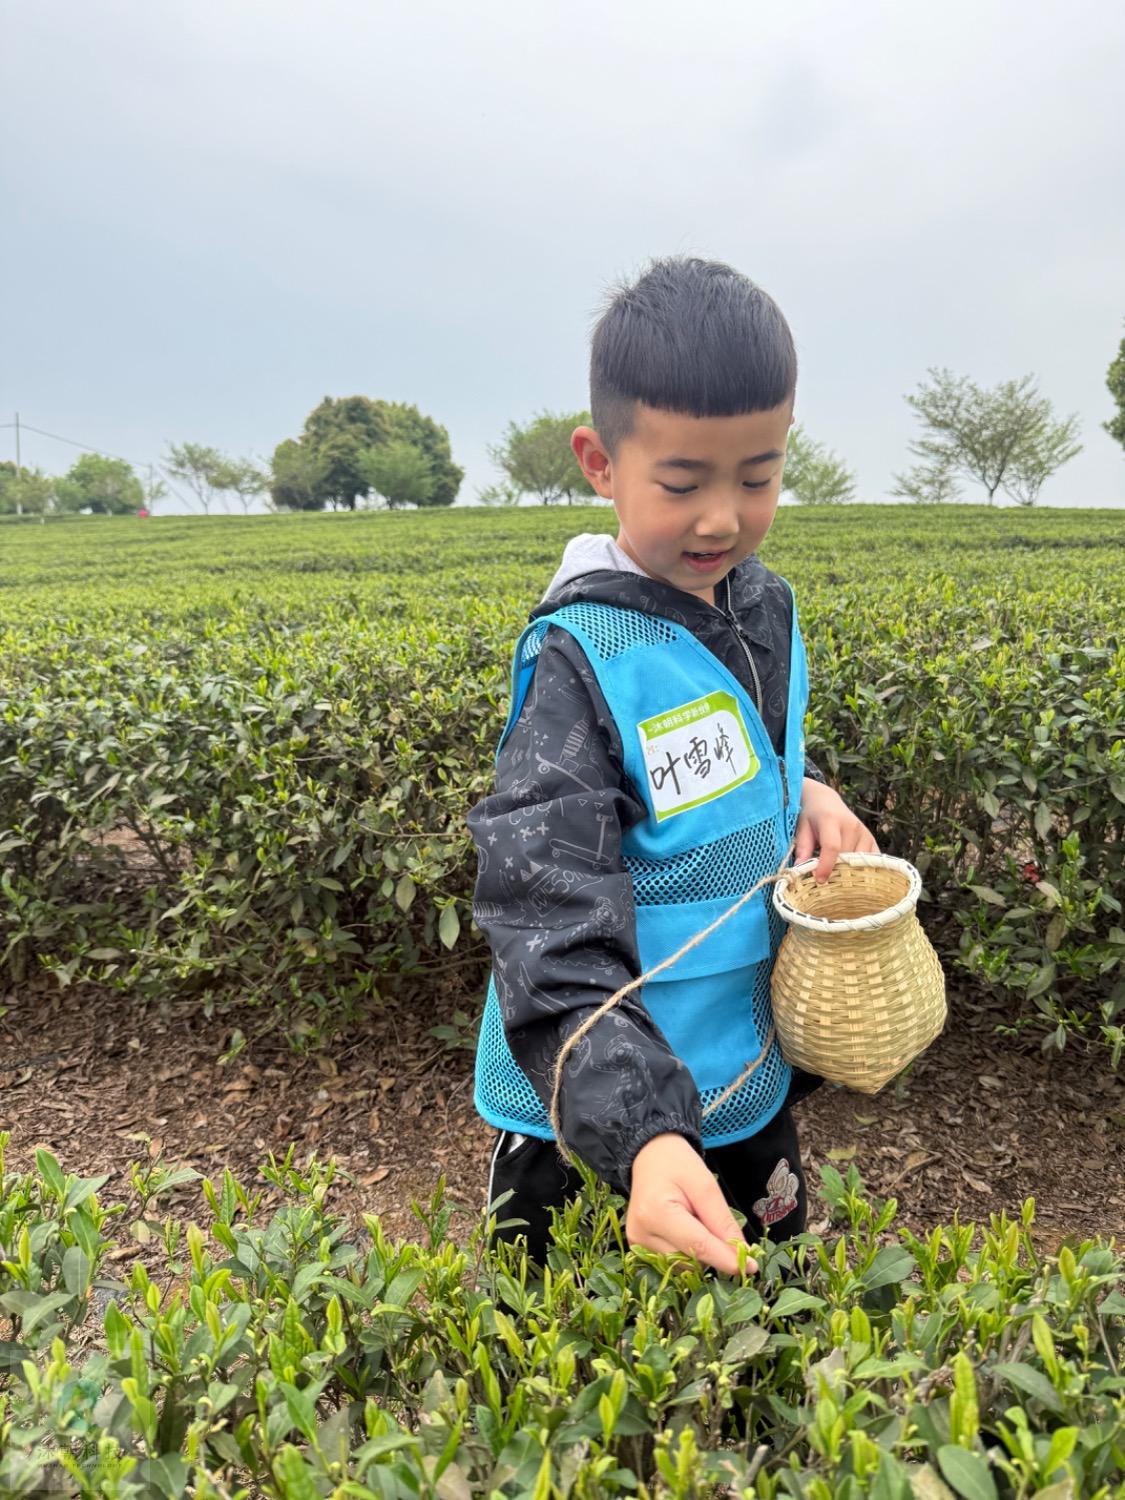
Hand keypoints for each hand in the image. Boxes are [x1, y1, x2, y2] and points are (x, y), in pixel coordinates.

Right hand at [626, 1133, 755, 1274]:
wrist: (650, 1157)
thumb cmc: (677, 1164)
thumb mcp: (705, 1184)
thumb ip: (722, 1221)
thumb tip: (742, 1254)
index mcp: (656, 1214)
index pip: (698, 1246)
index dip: (726, 1258)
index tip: (752, 1267)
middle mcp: (641, 1234)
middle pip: (691, 1260)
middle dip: (713, 1250)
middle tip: (714, 1221)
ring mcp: (638, 1244)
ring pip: (684, 1265)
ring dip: (700, 1252)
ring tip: (695, 1221)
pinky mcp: (640, 1248)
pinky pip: (674, 1262)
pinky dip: (688, 1252)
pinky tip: (686, 1230)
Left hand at [794, 777, 878, 883]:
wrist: (825, 801)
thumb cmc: (811, 817)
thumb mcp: (802, 829)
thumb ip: (802, 849)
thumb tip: (798, 871)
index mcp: (831, 820)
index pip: (832, 846)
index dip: (826, 865)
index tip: (820, 880)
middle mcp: (851, 825)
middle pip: (846, 857)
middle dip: (837, 873)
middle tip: (827, 884)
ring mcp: (864, 832)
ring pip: (860, 861)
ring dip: (850, 872)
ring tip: (838, 880)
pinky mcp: (871, 838)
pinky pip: (872, 860)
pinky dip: (864, 869)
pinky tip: (853, 876)